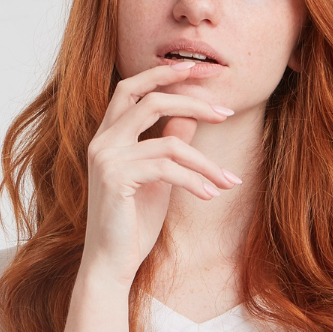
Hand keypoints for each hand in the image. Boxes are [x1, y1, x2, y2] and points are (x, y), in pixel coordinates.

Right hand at [82, 61, 241, 285]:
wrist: (111, 261)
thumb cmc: (135, 221)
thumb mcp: (160, 176)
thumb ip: (171, 142)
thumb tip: (192, 116)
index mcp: (109, 135)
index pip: (134, 88)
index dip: (165, 73)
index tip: (201, 70)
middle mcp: (102, 140)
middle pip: (151, 100)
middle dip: (192, 100)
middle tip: (227, 111)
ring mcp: (106, 157)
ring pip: (169, 142)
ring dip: (207, 162)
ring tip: (229, 181)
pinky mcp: (115, 178)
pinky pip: (167, 168)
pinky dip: (195, 181)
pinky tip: (210, 195)